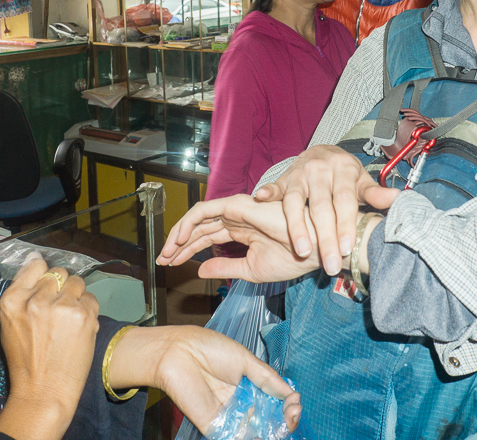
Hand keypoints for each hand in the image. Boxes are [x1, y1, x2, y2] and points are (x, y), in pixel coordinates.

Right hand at [0, 254, 99, 439]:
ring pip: (77, 282)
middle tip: (59, 310)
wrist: (43, 392)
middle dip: (61, 288)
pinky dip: (88, 309)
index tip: (48, 289)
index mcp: (12, 300)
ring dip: (76, 296)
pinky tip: (80, 326)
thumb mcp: (10, 324)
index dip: (44, 276)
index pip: (36, 266)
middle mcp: (36, 299)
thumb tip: (36, 258)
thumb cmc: (25, 361)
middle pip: (59, 273)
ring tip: (70, 318)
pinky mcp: (83, 315)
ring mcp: (61, 305)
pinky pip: (91, 297)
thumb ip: (23, 292)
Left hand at [107, 326, 301, 433]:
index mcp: (250, 386)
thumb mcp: (245, 360)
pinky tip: (268, 431)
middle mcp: (242, 404)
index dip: (289, 406)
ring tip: (285, 421)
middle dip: (286, 420)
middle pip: (269, 421)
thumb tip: (291, 394)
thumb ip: (268, 379)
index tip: (295, 402)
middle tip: (293, 413)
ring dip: (275, 431)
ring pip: (257, 433)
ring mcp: (230, 417)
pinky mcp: (216, 428)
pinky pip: (237, 437)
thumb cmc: (209, 349)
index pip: (275, 402)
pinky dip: (254, 437)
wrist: (179, 352)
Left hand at [157, 194, 320, 282]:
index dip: (187, 250)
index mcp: (242, 231)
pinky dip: (189, 222)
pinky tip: (180, 238)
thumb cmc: (293, 257)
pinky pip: (205, 210)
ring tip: (167, 251)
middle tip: (163, 259)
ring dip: (179, 233)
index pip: (207, 238)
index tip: (173, 264)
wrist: (313, 249)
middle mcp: (236, 218)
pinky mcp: (237, 205)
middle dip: (178, 244)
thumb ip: (225, 269)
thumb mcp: (250, 270)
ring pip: (198, 218)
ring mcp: (236, 210)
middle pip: (199, 229)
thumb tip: (201, 271)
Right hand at [254, 145, 398, 274]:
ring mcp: (299, 174)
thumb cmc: (345, 174)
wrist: (323, 152)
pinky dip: (268, 191)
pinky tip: (261, 198)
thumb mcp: (362, 181)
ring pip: (295, 201)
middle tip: (330, 264)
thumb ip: (375, 193)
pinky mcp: (284, 178)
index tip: (348, 248)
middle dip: (325, 237)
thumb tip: (397, 199)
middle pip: (321, 207)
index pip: (345, 200)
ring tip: (301, 250)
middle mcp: (320, 170)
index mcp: (343, 170)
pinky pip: (275, 186)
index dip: (346, 225)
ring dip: (296, 226)